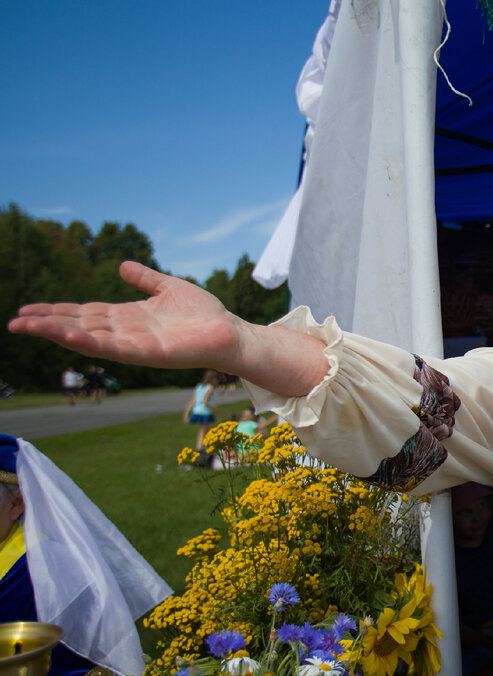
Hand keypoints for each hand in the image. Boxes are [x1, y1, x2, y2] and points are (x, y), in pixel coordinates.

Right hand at [7, 261, 241, 370]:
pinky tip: (68, 337)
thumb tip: (122, 266)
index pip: (84, 314)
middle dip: (47, 324)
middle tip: (14, 323)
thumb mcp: (169, 288)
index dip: (57, 312)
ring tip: (28, 327)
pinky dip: (90, 343)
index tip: (27, 309)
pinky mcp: (149, 353)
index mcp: (128, 317)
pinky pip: (114, 349)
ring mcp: (136, 344)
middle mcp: (126, 332)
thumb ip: (145, 279)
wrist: (231, 332)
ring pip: (89, 339)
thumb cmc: (205, 314)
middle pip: (79, 326)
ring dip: (58, 333)